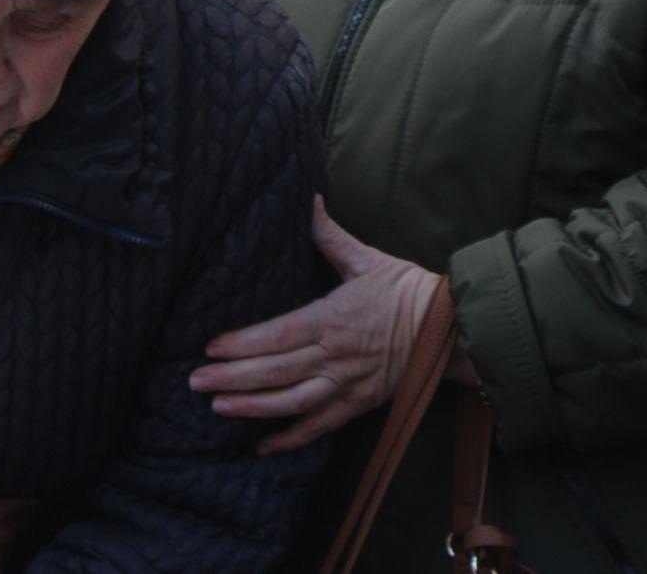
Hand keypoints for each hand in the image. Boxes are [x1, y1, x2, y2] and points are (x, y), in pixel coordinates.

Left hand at [191, 197, 445, 454]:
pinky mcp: (360, 403)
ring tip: (219, 408)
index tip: (210, 348)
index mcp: (334, 317)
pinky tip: (263, 446)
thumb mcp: (367, 259)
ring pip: (292, 402)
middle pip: (276, 372)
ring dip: (253, 408)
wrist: (452, 326)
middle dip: (232, 379)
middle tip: (194, 383)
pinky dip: (291, 439)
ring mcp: (348, 383)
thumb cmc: (407, 289)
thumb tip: (309, 200)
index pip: (278, 334)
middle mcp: (336, 354)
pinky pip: (321, 426)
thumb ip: (330, 236)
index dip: (242, 344)